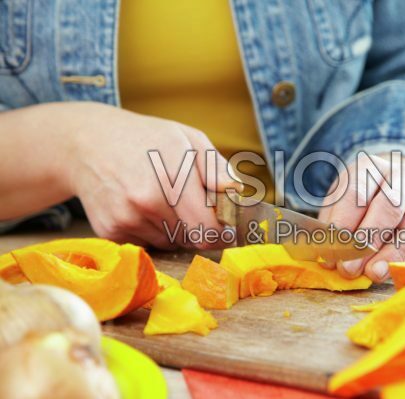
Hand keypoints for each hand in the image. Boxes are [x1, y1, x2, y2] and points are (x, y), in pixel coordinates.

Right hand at [65, 103, 238, 248]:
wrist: (87, 142)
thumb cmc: (146, 139)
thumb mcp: (187, 138)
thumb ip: (216, 168)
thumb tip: (235, 193)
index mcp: (174, 177)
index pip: (209, 227)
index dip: (222, 232)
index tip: (227, 229)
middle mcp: (148, 201)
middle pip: (193, 238)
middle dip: (199, 227)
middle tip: (192, 206)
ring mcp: (127, 218)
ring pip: (171, 242)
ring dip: (175, 228)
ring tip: (160, 198)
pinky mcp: (110, 231)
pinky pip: (147, 243)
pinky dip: (151, 231)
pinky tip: (140, 205)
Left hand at [318, 153, 404, 282]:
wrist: (392, 184)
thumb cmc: (358, 197)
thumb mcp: (339, 202)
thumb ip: (334, 226)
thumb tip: (329, 260)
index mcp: (366, 167)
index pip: (355, 195)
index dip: (343, 226)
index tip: (331, 253)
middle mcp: (396, 176)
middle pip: (386, 207)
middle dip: (366, 242)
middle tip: (348, 268)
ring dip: (388, 254)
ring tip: (372, 273)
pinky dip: (402, 257)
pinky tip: (387, 271)